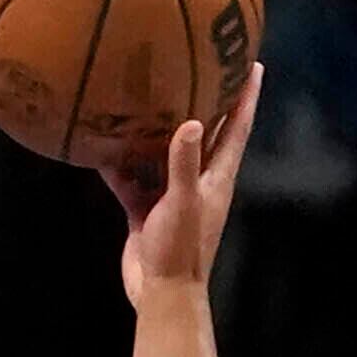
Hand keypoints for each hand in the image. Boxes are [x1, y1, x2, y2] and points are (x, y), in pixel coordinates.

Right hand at [104, 69, 262, 305]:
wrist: (160, 295)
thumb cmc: (180, 251)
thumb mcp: (183, 203)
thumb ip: (184, 163)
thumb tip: (192, 122)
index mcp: (217, 177)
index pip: (237, 127)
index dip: (247, 95)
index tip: (252, 62)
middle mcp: (198, 181)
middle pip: (206, 132)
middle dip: (206, 99)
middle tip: (201, 62)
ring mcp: (172, 195)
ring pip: (165, 153)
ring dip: (157, 128)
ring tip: (146, 93)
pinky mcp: (147, 210)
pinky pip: (133, 179)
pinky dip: (121, 165)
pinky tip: (103, 144)